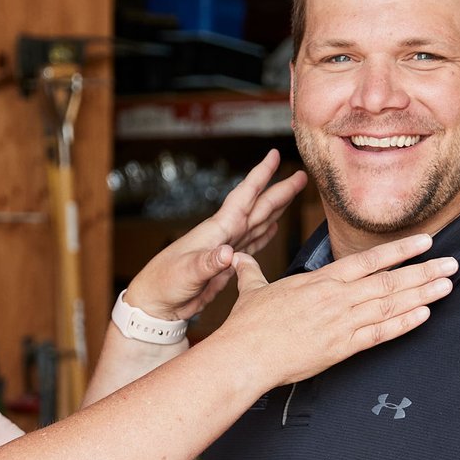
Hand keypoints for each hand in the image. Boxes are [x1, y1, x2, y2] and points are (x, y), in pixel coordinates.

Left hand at [125, 151, 305, 321]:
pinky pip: (252, 244)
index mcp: (216, 230)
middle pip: (258, 207)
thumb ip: (208, 263)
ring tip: (293, 195)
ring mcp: (227, 249)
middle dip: (280, 191)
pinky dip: (265, 235)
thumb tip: (229, 253)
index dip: (260, 176)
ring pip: (258, 223)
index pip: (243, 197)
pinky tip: (274, 228)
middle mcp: (224, 235)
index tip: (274, 156)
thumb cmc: (164, 284)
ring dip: (276, 209)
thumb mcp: (186, 273)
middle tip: (302, 176)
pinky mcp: (228, 265)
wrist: (157, 304)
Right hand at [217, 235, 456, 387]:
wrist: (244, 356)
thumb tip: (236, 260)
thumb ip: (251, 273)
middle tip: (452, 262)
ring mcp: (342, 323)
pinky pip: (381, 334)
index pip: (368, 260)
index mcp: (320, 281)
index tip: (424, 242)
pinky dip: (405, 324)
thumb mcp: (251, 291)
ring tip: (447, 285)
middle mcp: (336, 298)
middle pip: (389, 281)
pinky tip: (425, 315)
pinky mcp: (342, 348)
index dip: (399, 251)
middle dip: (424, 271)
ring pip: (391, 304)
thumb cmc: (246, 325)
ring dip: (423, 294)